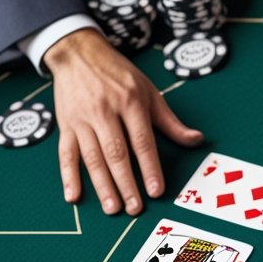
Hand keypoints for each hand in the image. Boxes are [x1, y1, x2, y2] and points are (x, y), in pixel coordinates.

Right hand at [45, 29, 203, 215]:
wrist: (78, 52)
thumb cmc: (118, 74)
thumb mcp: (149, 91)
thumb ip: (170, 121)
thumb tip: (197, 140)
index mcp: (130, 103)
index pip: (142, 141)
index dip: (150, 168)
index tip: (156, 191)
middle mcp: (104, 112)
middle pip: (116, 153)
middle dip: (126, 183)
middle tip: (135, 208)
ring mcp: (82, 119)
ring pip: (92, 157)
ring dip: (102, 185)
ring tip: (112, 208)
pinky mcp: (65, 125)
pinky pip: (65, 153)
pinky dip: (68, 176)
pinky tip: (73, 196)